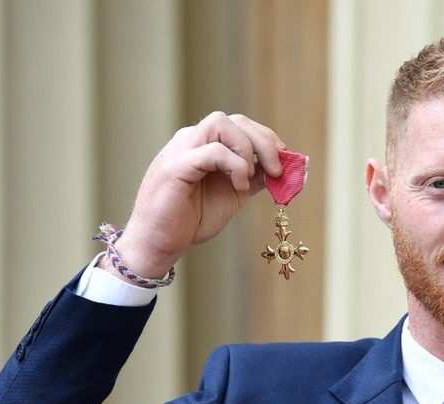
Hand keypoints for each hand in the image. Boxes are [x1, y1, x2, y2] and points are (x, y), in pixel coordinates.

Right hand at [108, 112, 285, 277]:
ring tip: (250, 179)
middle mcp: (191, 141)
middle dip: (264, 141)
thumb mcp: (233, 195)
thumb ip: (254, 179)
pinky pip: (211, 151)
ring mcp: (181, 150)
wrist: (159, 243)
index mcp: (204, 145)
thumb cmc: (191, 220)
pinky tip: (239, 187)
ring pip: (219, 123)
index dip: (266, 138)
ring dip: (246, 149)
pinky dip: (233, 165)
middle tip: (277, 170)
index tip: (284, 161)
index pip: (240, 125)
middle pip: (234, 120)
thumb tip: (283, 169)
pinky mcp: (175, 166)